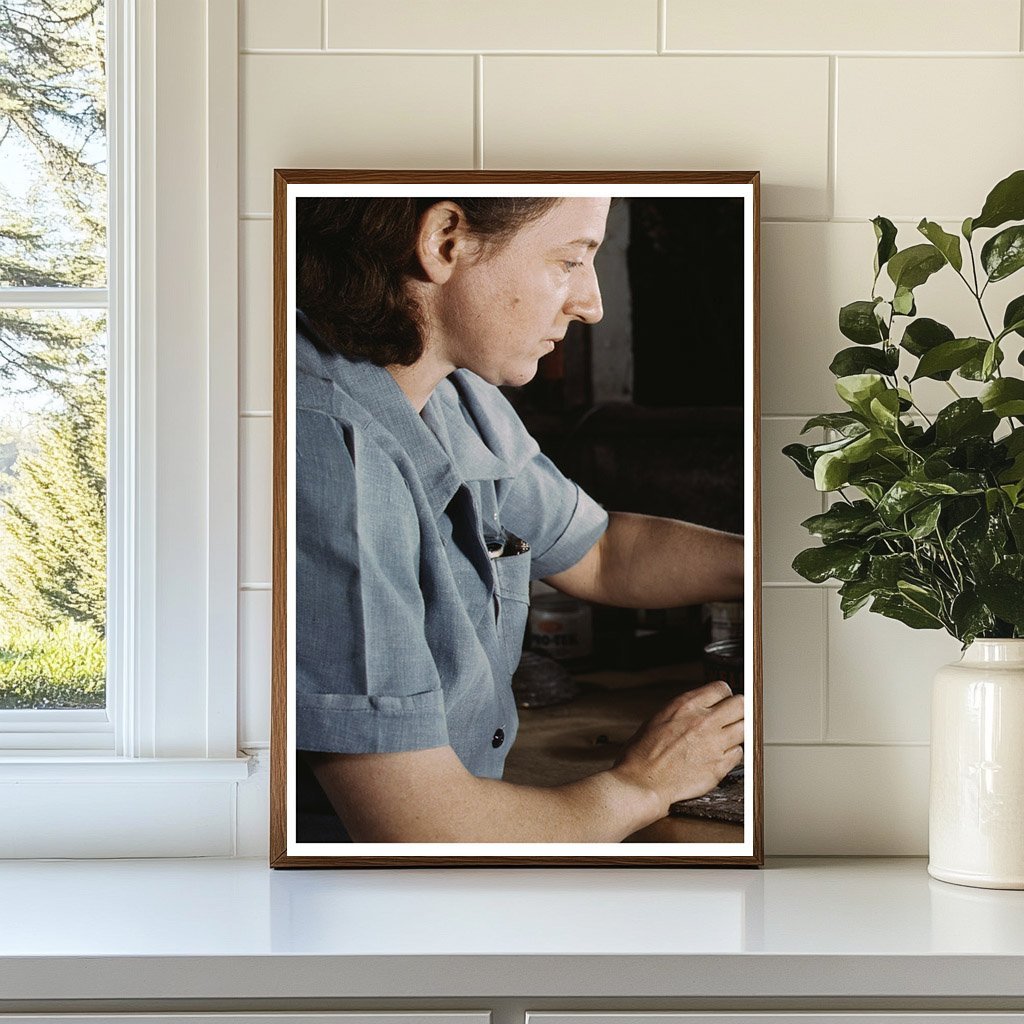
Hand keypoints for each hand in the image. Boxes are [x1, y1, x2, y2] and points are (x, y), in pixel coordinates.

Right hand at [610, 680, 743, 811]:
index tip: (722, 702)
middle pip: (741, 704)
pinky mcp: (720, 766)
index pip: (721, 688)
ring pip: (746, 729)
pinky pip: (739, 753)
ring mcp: (715, 744)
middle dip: (738, 709)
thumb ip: (686, 711)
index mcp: (686, 705)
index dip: (722, 696)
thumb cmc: (643, 753)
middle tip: (733, 717)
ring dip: (738, 731)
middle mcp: (704, 721)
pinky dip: (733, 753)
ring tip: (728, 737)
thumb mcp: (660, 717)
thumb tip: (701, 707)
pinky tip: (720, 755)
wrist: (642, 782)